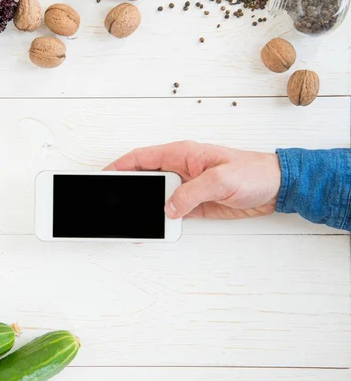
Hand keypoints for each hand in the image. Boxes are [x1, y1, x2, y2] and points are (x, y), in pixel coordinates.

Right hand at [104, 141, 281, 219]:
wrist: (277, 187)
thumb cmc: (253, 172)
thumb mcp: (221, 179)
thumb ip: (191, 193)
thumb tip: (169, 208)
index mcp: (182, 154)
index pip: (142, 157)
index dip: (120, 166)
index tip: (103, 176)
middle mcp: (180, 169)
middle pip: (144, 178)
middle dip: (126, 189)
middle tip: (112, 203)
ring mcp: (186, 187)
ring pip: (155, 197)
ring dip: (144, 207)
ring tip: (130, 219)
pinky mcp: (194, 204)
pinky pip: (171, 211)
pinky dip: (161, 219)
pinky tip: (154, 227)